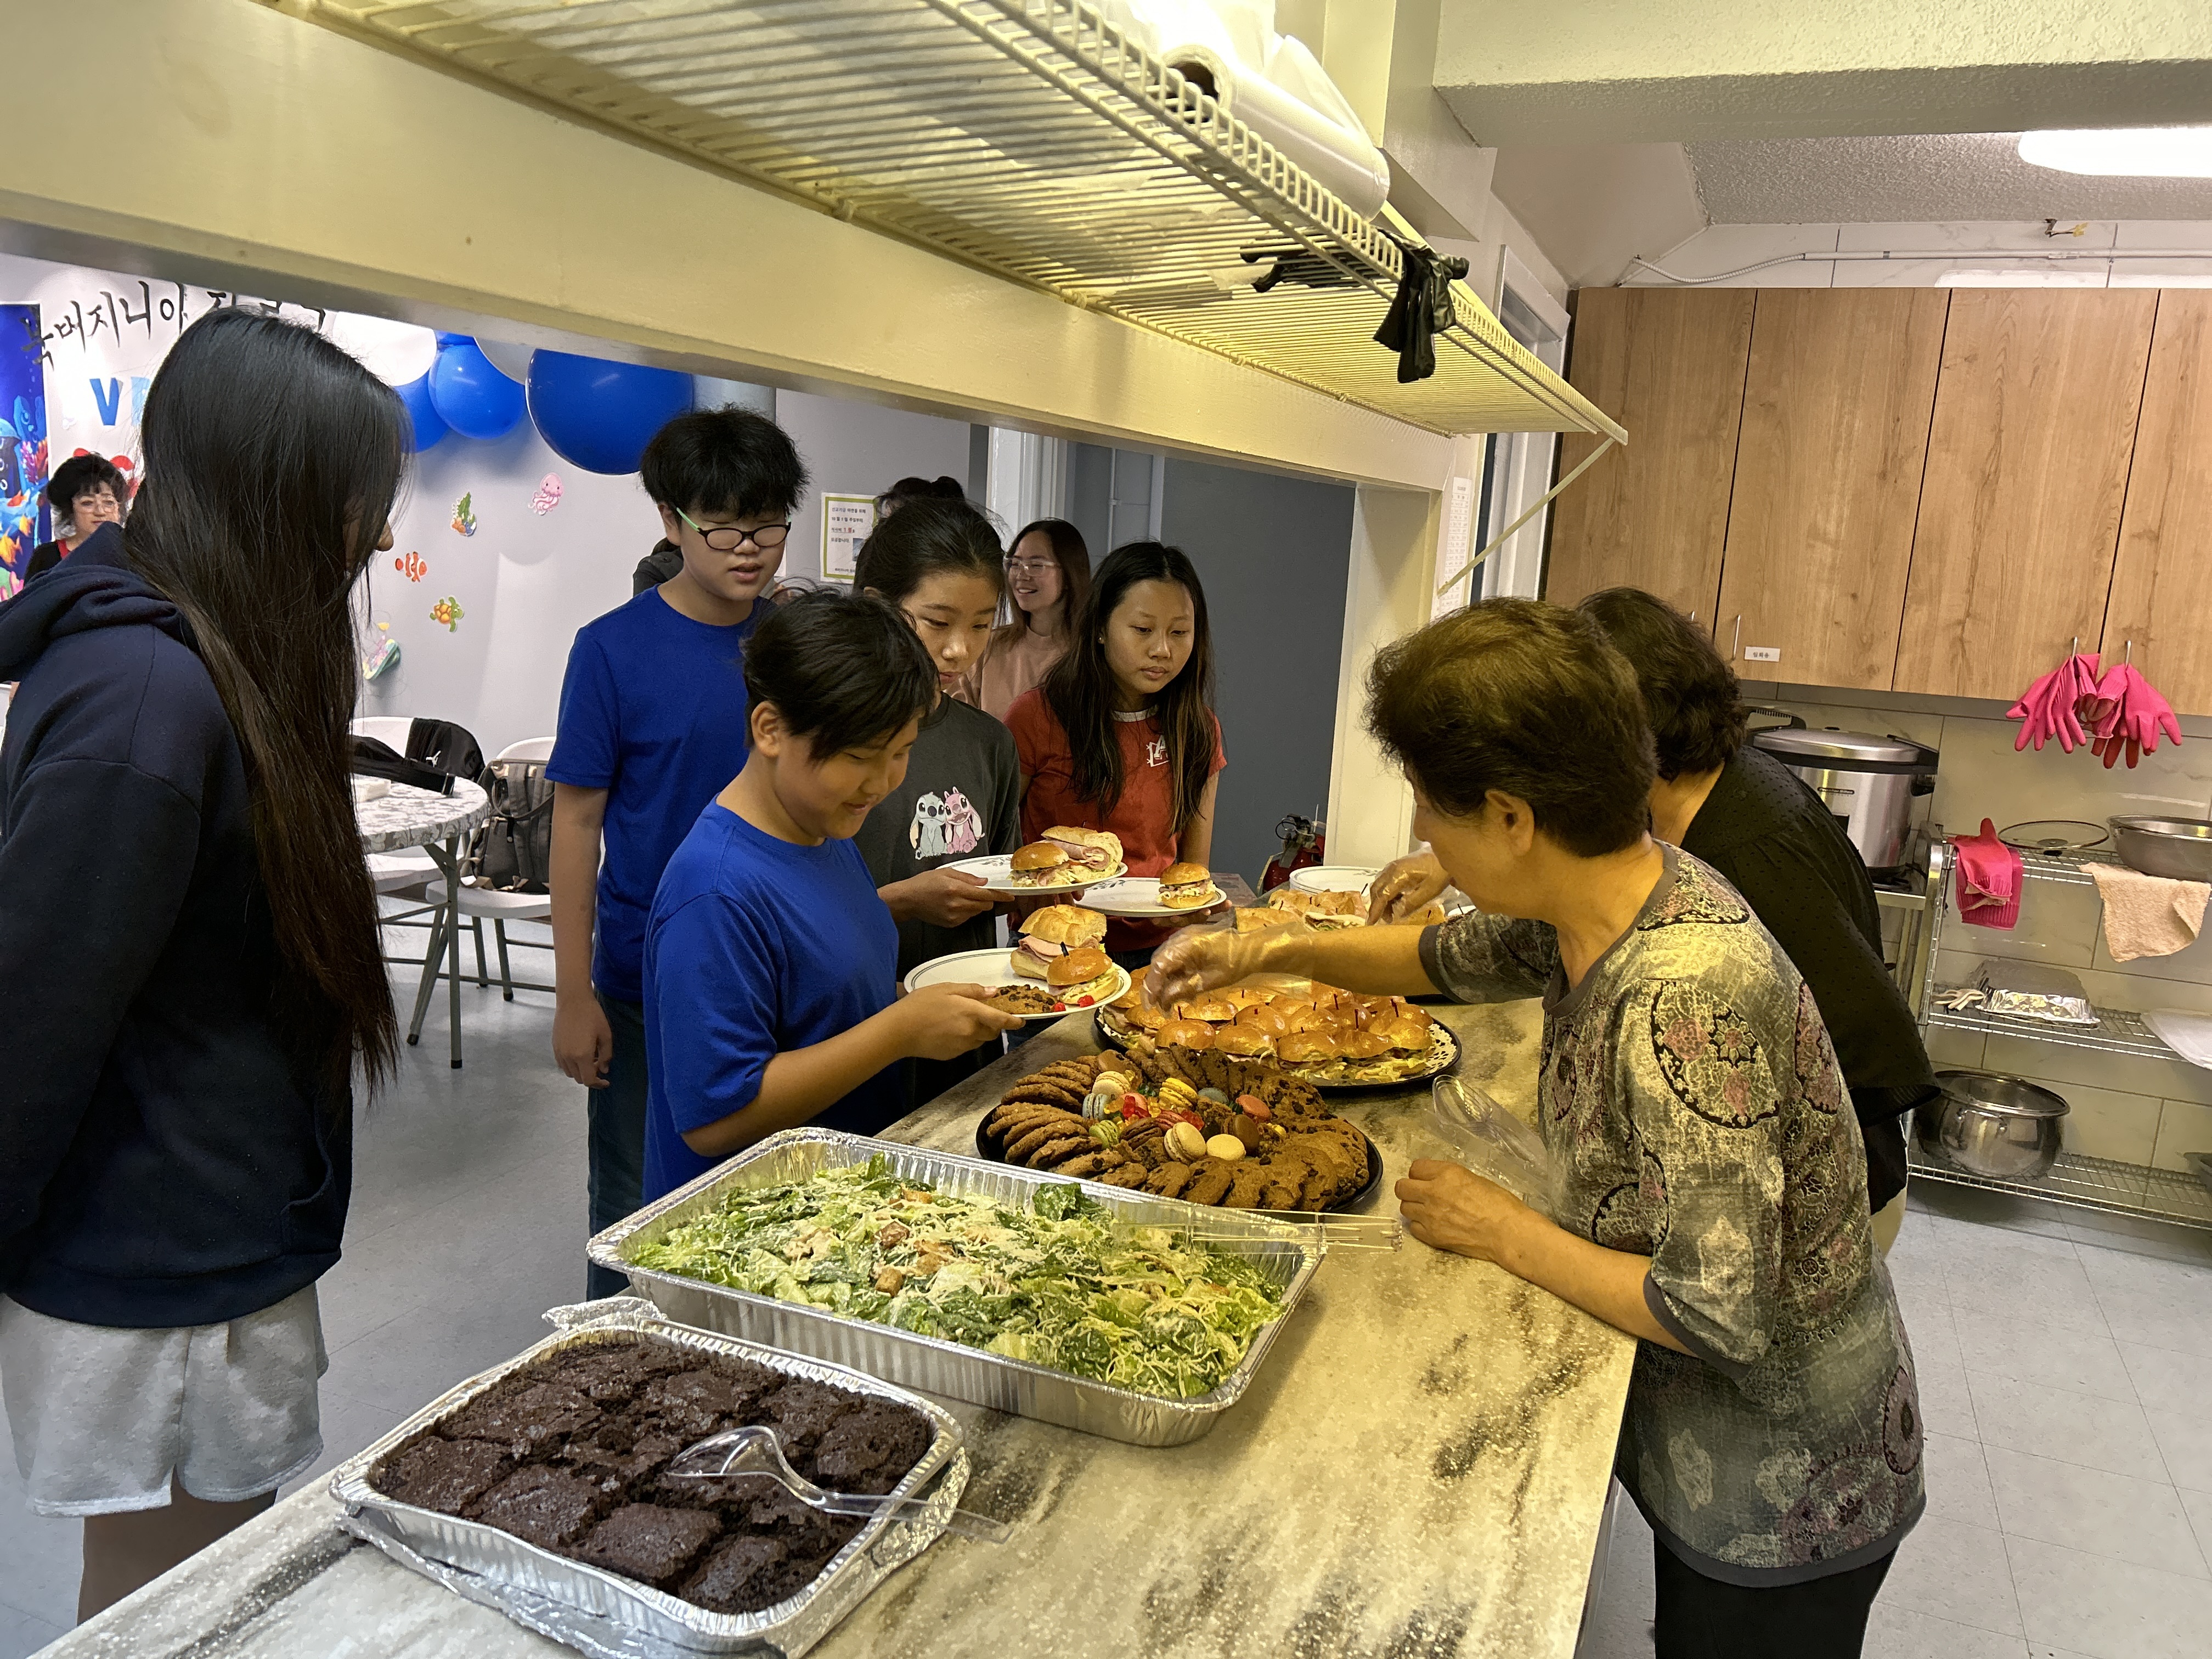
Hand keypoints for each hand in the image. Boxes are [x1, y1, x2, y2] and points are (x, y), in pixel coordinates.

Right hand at [554, 992, 613, 1087]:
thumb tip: (604, 1070)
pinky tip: (580, 1054)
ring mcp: (559, 1052)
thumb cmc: (592, 1015)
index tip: (606, 1082)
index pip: (588, 1080)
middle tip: (599, 1065)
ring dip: (580, 1071)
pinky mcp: (554, 1046)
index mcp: (582, 1055)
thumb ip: (606, 1055)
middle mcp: (568, 1057)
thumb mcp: (606, 1035)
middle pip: (578, 1079)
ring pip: (569, 1073)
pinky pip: (562, 1064)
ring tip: (590, 1058)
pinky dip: (571, 1065)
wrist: (573, 1000)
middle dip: (590, 1076)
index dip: (598, 1084)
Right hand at [883, 867, 998, 928]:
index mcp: (956, 889)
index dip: (1000, 895)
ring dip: (976, 905)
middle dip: (987, 899)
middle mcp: (957, 904)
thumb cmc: (924, 883)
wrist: (908, 900)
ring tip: (961, 896)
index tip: (1009, 895)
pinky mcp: (951, 924)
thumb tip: (983, 883)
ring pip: (977, 911)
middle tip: (977, 891)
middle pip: (985, 905)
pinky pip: (968, 917)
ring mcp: (954, 916)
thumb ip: (967, 877)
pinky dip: (967, 911)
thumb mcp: (946, 872)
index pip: (985, 894)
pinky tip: (954, 904)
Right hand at [892, 982, 1021, 1060]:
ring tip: (961, 1020)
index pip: (1000, 1020)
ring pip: (980, 1040)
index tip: (1021, 1021)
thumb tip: (993, 992)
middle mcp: (971, 1032)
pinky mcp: (953, 1055)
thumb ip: (972, 991)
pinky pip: (966, 1046)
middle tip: (980, 1013)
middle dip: (992, 1024)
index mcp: (971, 1013)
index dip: (1014, 1021)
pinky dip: (965, 1039)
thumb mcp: (946, 988)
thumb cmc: (921, 1004)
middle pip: (992, 1032)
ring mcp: (962, 1046)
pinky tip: (949, 1030)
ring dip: (979, 1031)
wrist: (899, 1031)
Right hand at [1146, 923, 1279, 1008]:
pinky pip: (1174, 956)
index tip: (1150, 1006)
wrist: (1251, 948)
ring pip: (1165, 961)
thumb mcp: (1209, 981)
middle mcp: (1180, 937)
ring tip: (1175, 1001)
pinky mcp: (1188, 939)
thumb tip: (1163, 1001)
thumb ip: (1183, 989)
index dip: (1151, 988)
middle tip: (1162, 1008)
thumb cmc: (1235, 964)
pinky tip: (1182, 987)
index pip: (1159, 966)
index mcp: (1186, 945)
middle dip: (1158, 987)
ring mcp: (1183, 936)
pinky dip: (1174, 973)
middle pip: (1158, 963)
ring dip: (1166, 981)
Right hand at [1368, 851, 1448, 923]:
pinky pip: (1384, 881)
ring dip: (1381, 900)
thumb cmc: (1439, 871)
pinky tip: (1394, 901)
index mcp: (1398, 875)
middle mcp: (1391, 869)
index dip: (1376, 910)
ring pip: (1379, 886)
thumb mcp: (1429, 891)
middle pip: (1376, 890)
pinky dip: (1385, 893)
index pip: (1382, 895)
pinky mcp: (1397, 867)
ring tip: (1390, 913)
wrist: (1443, 854)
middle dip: (1376, 907)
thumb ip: (1412, 904)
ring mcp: (1393, 867)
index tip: (1371, 922)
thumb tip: (1398, 915)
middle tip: (1382, 921)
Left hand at [1396, 1158, 1534, 1262]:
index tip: (1426, 1179)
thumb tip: (1438, 1181)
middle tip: (1421, 1194)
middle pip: (1402, 1188)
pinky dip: (1420, 1226)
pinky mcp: (1432, 1236)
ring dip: (1414, 1208)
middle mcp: (1433, 1192)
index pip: (1415, 1168)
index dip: (1421, 1174)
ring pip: (1404, 1208)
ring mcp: (1430, 1216)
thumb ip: (1450, 1178)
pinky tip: (1433, 1226)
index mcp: (1446, 1174)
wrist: (1507, 1232)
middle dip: (1410, 1189)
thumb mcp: (1474, 1179)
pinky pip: (1413, 1228)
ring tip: (1428, 1211)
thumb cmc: (1500, 1204)